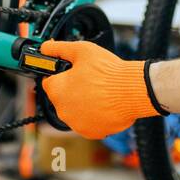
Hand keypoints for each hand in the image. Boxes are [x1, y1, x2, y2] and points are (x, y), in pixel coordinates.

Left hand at [38, 40, 159, 138]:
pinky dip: (93, 115)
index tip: (71, 72)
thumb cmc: (109, 72)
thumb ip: (59, 48)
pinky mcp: (91, 132)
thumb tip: (46, 47)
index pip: (48, 81)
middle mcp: (63, 110)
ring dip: (82, 103)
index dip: (60, 74)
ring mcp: (77, 124)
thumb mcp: (82, 50)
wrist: (133, 91)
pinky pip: (88, 122)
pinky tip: (103, 104)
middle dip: (71, 89)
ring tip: (99, 92)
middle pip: (61, 97)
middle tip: (89, 80)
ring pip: (75, 111)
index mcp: (57, 90)